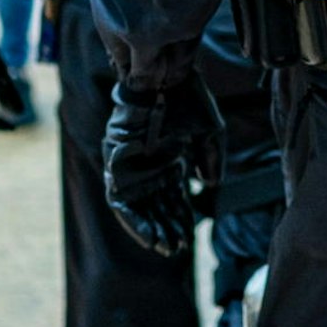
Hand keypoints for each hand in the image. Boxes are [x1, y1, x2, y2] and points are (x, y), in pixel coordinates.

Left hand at [103, 73, 223, 256]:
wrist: (164, 78)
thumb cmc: (187, 100)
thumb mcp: (209, 133)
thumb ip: (210, 159)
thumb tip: (210, 186)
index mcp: (168, 159)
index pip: (173, 197)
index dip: (181, 218)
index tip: (189, 238)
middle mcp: (148, 167)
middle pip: (155, 207)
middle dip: (166, 229)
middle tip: (176, 248)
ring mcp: (131, 167)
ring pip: (136, 208)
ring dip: (149, 230)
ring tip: (164, 248)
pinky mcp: (115, 166)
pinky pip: (119, 202)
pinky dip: (133, 221)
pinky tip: (148, 236)